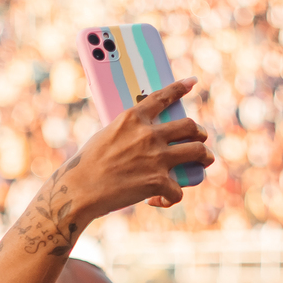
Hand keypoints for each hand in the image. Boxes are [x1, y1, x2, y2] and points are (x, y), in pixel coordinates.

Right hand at [64, 78, 214, 221]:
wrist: (78, 190)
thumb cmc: (85, 166)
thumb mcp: (104, 137)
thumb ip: (126, 134)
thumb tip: (137, 143)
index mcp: (133, 118)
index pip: (162, 97)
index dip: (179, 88)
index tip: (191, 82)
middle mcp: (149, 135)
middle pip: (189, 126)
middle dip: (199, 133)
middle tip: (199, 139)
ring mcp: (156, 158)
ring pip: (198, 152)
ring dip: (204, 157)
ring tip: (203, 162)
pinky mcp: (157, 181)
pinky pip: (177, 190)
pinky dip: (170, 197)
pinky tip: (158, 200)